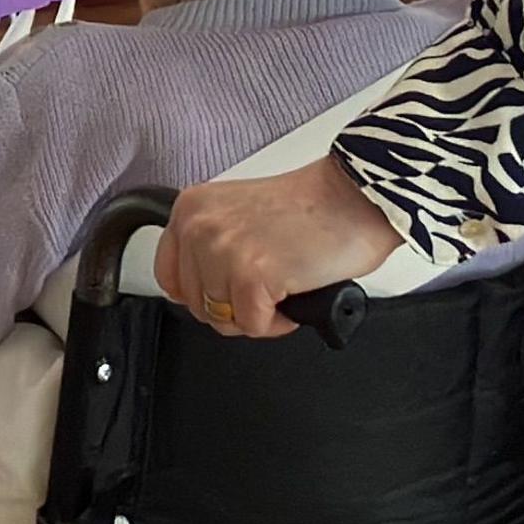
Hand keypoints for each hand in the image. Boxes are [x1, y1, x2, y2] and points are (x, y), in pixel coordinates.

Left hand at [154, 157, 404, 338]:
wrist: (354, 197)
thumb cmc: (312, 207)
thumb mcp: (238, 214)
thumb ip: (211, 244)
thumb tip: (201, 289)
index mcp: (191, 208)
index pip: (168, 276)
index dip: (202, 294)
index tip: (227, 292)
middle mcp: (199, 227)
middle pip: (197, 305)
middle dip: (235, 307)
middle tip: (267, 289)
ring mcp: (222, 251)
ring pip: (223, 320)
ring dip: (258, 314)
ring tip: (284, 286)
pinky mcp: (251, 276)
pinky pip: (254, 327)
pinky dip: (279, 322)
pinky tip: (295, 292)